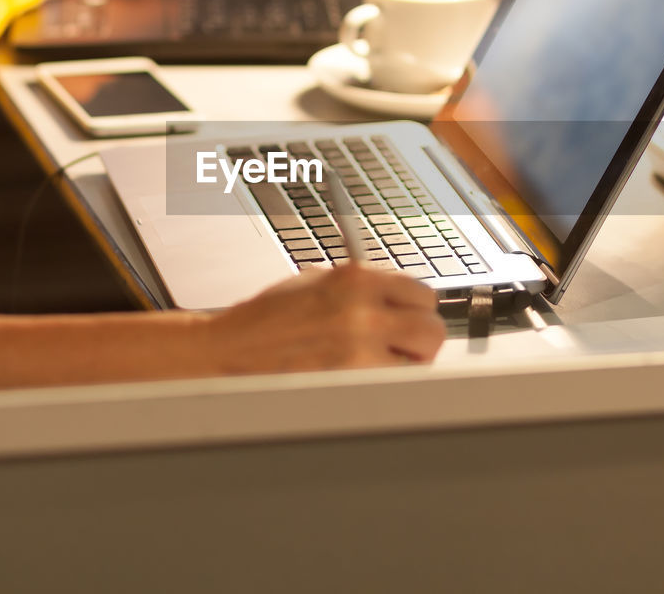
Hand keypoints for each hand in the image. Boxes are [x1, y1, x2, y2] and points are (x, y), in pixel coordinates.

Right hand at [205, 266, 445, 373]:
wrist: (232, 348)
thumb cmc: (267, 319)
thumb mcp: (318, 281)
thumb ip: (363, 288)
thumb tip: (398, 300)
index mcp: (357, 278)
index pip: (422, 293)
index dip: (417, 309)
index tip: (410, 318)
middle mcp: (363, 309)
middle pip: (431, 329)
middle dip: (421, 340)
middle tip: (404, 347)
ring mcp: (359, 347)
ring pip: (418, 362)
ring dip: (406, 365)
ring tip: (379, 364)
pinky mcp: (350, 378)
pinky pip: (391, 384)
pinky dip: (383, 384)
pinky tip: (361, 378)